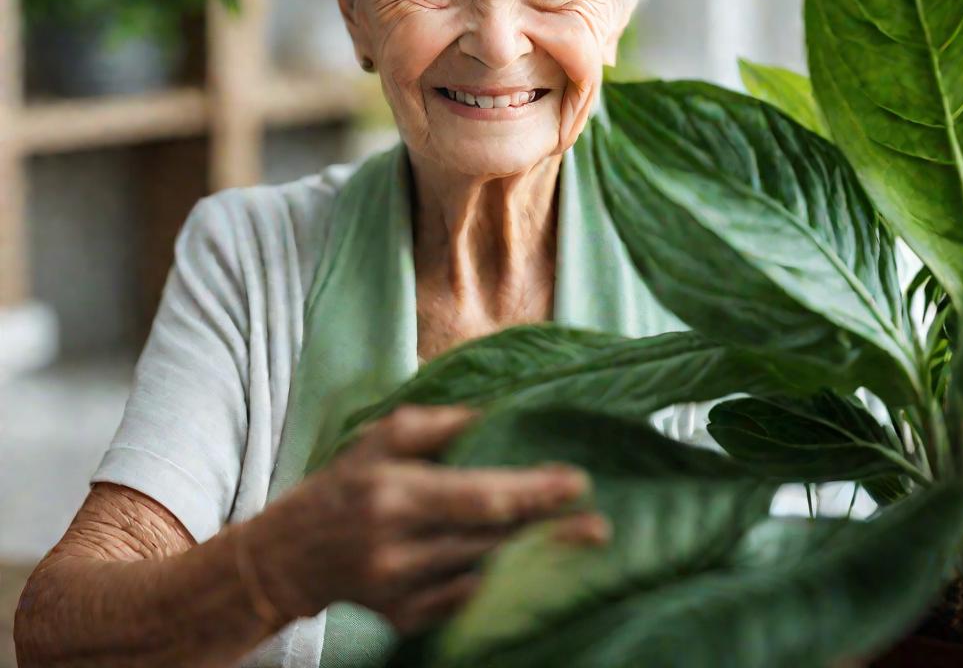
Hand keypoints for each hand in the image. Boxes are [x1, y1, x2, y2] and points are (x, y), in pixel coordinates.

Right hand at [263, 404, 609, 633]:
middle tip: (599, 525)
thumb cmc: (346, 481)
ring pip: (482, 576)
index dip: (529, 491)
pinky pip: (463, 605)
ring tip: (581, 544)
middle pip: (488, 541)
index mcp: (394, 492)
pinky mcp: (401, 620)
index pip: (476, 494)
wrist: (291, 556)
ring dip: (535, 561)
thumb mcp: (381, 436)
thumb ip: (437, 423)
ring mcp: (399, 591)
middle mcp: (397, 547)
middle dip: (548, 532)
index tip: (574, 483)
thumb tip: (495, 415)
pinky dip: (502, 590)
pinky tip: (538, 576)